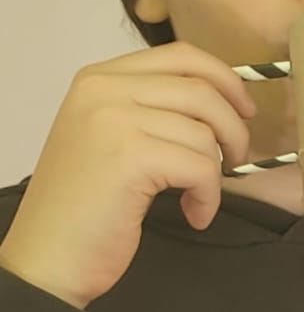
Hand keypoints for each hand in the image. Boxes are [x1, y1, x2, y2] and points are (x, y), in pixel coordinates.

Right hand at [0, 44, 256, 308]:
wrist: (49, 256)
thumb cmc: (85, 207)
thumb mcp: (110, 139)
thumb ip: (151, 111)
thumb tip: (221, 103)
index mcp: (98, 79)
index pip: (180, 55)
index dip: (225, 80)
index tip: (244, 110)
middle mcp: (102, 89)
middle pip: (201, 90)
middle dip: (234, 129)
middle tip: (235, 162)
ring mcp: (113, 119)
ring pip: (204, 133)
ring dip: (217, 173)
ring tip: (198, 198)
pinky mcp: (130, 157)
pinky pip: (201, 168)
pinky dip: (208, 197)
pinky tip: (195, 215)